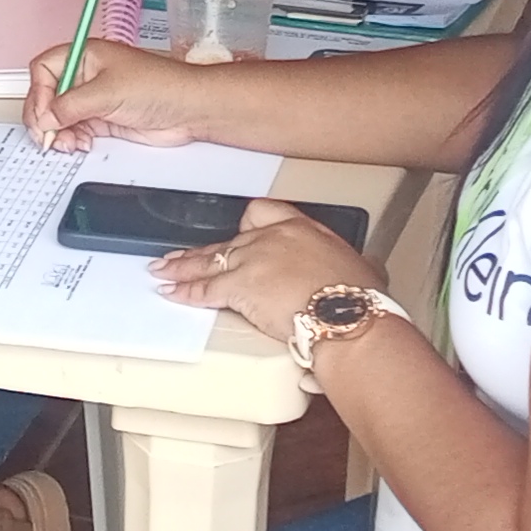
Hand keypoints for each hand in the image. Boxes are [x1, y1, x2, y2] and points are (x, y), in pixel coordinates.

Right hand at [29, 38, 232, 150]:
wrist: (189, 110)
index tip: (43, 114)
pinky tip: (79, 144)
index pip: (44, 70)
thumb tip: (44, 118)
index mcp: (85, 56)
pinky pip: (74, 130)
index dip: (39, 92)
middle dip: (44, 117)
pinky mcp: (102, 120)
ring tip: (65, 143)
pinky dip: (71, 139)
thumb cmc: (160, 86)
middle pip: (47, 96)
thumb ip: (70, 106)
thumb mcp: (107, 92)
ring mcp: (93, 99)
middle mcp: (86, 76)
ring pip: (59, 117)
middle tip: (45, 135)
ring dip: (57, 132)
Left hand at [147, 200, 385, 345]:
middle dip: (203, 252)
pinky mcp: (239, 286)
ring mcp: (253, 260)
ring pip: (209, 261)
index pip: (262, 214)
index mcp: (302, 230)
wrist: (349, 316)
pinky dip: (185, 292)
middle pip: (228, 240)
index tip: (237, 233)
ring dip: (182, 268)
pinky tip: (171, 293)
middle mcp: (272, 238)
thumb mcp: (363, 269)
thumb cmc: (360, 299)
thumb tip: (367, 270)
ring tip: (163, 270)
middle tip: (184, 256)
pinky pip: (204, 289)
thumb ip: (353, 265)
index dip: (245, 226)